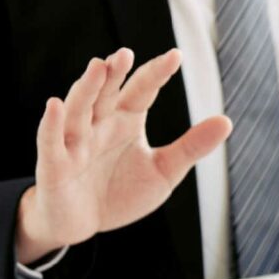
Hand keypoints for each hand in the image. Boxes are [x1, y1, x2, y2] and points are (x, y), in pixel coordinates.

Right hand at [16, 48, 232, 262]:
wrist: (84, 225)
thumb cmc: (121, 192)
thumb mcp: (164, 171)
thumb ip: (191, 147)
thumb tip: (227, 121)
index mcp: (126, 121)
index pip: (142, 91)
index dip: (156, 74)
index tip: (175, 56)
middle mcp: (99, 125)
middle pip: (106, 93)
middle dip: (115, 74)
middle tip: (126, 54)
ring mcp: (74, 142)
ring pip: (79, 110)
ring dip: (87, 89)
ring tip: (98, 67)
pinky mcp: (54, 164)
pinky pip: (51, 141)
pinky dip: (51, 124)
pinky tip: (55, 105)